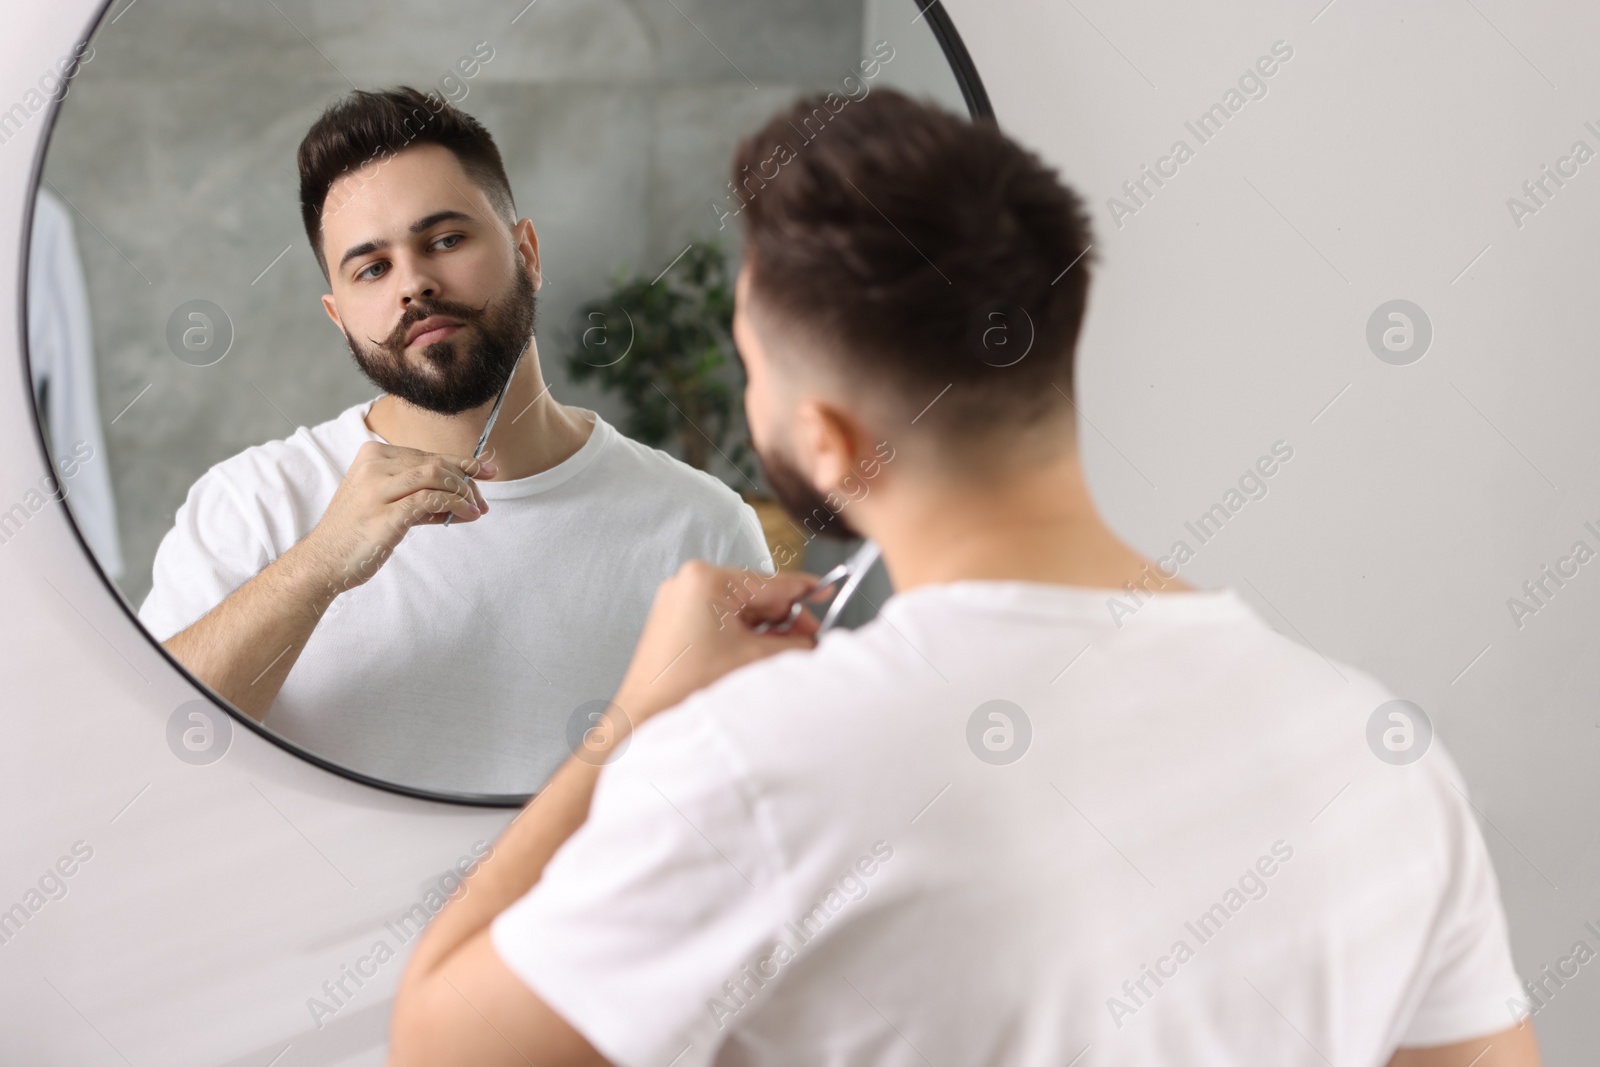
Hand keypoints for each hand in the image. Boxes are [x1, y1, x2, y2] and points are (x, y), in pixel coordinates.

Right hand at [298, 441, 494, 594]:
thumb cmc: (356, 533)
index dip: (462, 463)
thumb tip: (464, 498)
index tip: (486, 471)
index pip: (428, 455)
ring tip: (476, 509)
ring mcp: (378, 488)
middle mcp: (374, 465)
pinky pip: (432, 500)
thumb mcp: (387, 503)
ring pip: (437, 476)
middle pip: (436, 464)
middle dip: (467, 481)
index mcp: (373, 455)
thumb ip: (421, 496)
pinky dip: (456, 505)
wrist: (323, 561)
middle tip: (482, 501)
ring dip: (464, 492)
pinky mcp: (386, 512)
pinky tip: (467, 515)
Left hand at [610, 561, 827, 731]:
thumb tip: (813, 640)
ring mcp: (677, 601)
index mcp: (706, 580)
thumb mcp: (757, 660)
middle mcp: (688, 582)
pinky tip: (756, 656)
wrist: (647, 722)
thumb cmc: (691, 690)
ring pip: (738, 609)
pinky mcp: (673, 622)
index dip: (805, 589)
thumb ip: (794, 643)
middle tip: (809, 641)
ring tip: (780, 656)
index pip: (770, 582)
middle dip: (783, 619)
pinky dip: (741, 635)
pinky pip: (719, 619)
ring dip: (763, 630)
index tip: (827, 589)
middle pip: (755, 594)